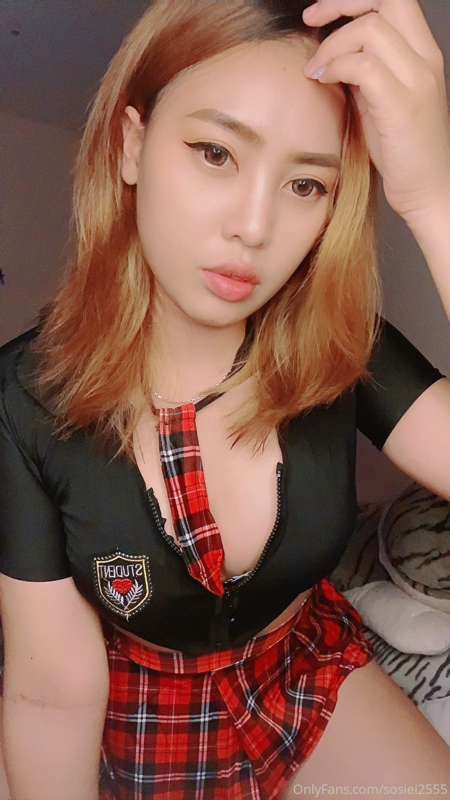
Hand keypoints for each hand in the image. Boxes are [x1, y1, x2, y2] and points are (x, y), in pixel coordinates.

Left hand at [302, 0, 449, 223]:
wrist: (428, 192)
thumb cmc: (403, 154)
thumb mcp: (381, 102)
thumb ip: (364, 74)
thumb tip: (332, 55)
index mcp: (423, 55)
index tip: (320, 14)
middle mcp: (426, 60)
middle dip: (342, 2)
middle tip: (311, 20)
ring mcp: (417, 81)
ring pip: (370, 30)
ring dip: (332, 45)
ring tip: (316, 71)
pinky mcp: (402, 106)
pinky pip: (364, 66)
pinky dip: (336, 67)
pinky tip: (323, 82)